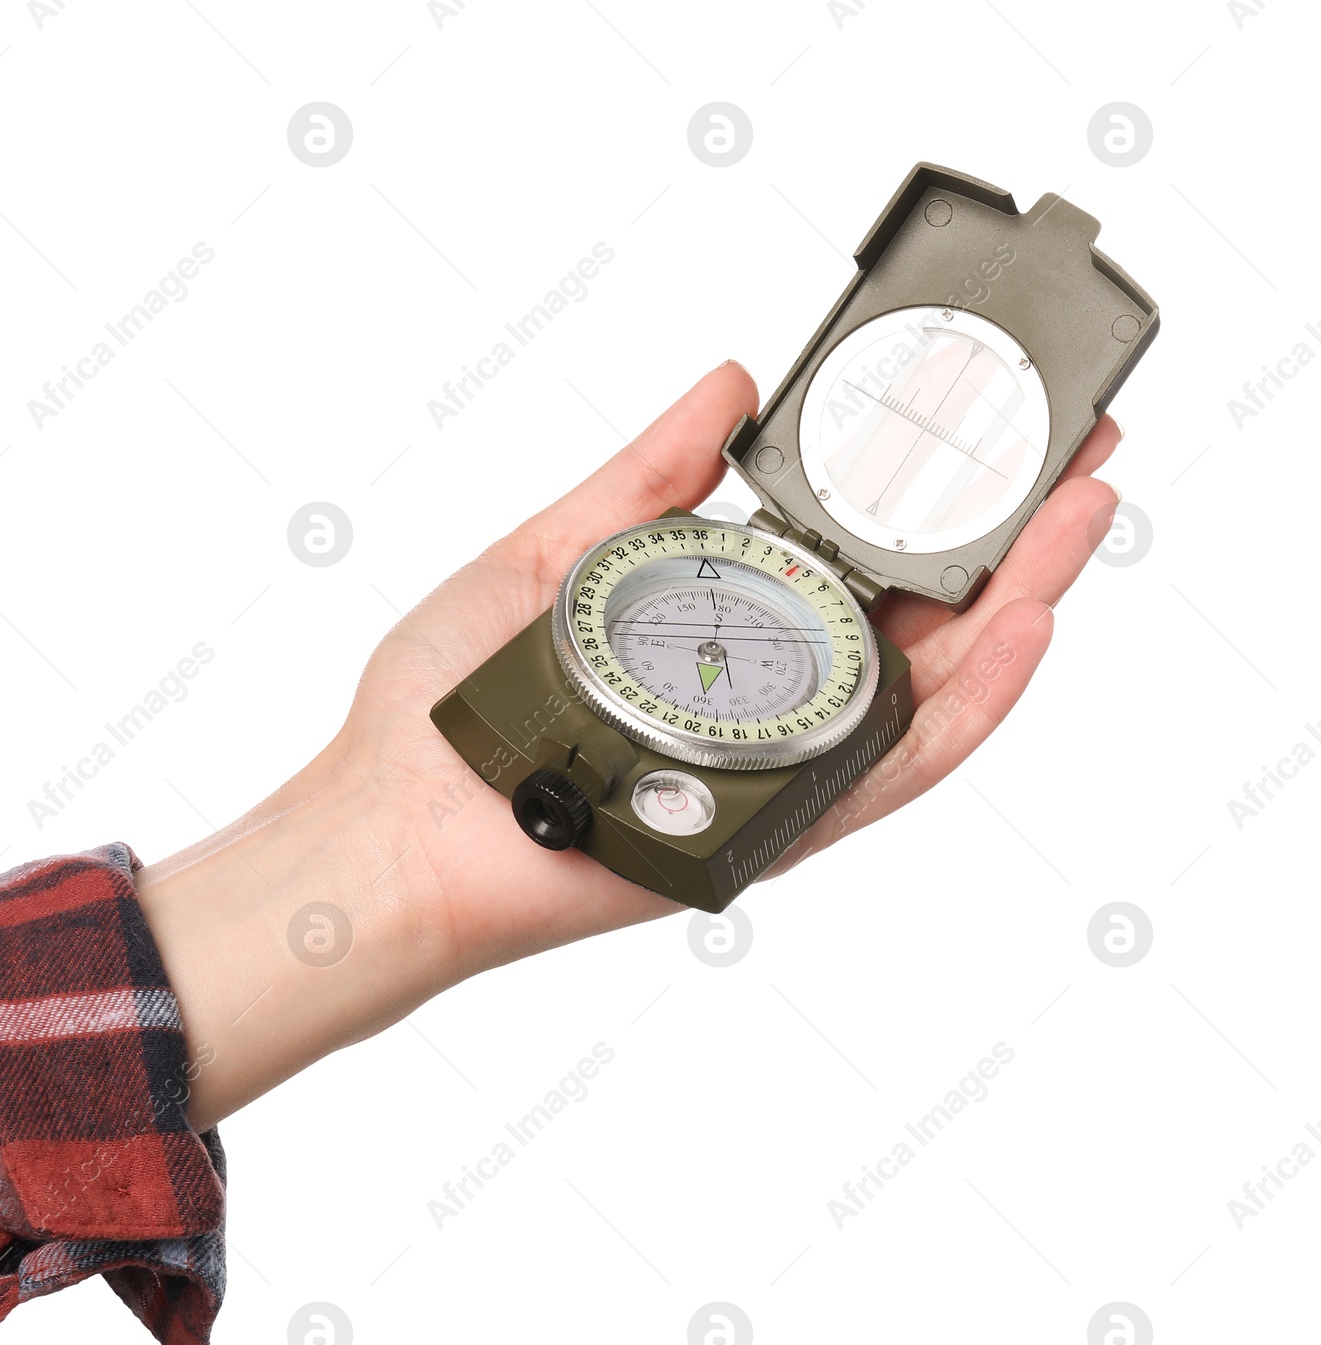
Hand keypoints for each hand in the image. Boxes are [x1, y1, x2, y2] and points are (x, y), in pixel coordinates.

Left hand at [138, 363, 1121, 1128]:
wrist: (391, 825)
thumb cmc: (450, 703)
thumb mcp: (550, 555)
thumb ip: (646, 481)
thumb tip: (731, 385)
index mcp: (717, 628)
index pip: (850, 553)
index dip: (928, 488)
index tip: (990, 416)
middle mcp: (766, 699)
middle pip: (917, 618)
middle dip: (1007, 536)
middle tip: (1081, 453)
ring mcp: (780, 766)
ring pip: (934, 691)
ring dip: (1022, 606)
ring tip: (1082, 519)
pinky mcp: (776, 829)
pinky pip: (893, 772)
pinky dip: (969, 705)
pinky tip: (1021, 629)